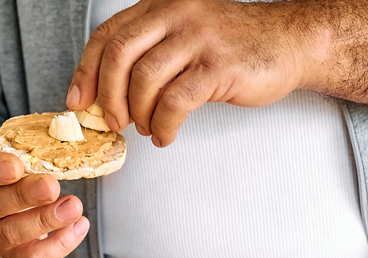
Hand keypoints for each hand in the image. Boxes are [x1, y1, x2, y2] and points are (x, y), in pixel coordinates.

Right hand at [0, 142, 89, 257]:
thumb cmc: (2, 175)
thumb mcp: (5, 152)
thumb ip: (23, 148)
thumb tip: (60, 137)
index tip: (16, 165)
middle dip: (25, 196)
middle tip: (51, 186)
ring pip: (13, 234)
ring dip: (46, 221)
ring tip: (73, 207)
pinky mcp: (12, 255)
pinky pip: (33, 257)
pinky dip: (60, 244)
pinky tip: (79, 225)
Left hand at [66, 0, 314, 145]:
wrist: (289, 42)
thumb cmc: (233, 45)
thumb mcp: (184, 36)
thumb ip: (149, 54)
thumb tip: (106, 96)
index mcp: (161, 5)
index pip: (108, 35)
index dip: (86, 71)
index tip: (78, 100)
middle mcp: (176, 13)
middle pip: (119, 54)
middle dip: (108, 96)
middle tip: (114, 121)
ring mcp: (198, 36)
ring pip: (144, 80)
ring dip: (139, 114)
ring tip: (149, 128)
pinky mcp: (217, 65)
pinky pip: (175, 101)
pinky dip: (164, 125)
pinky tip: (167, 134)